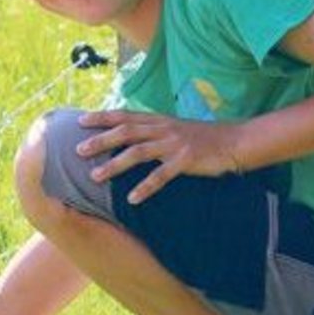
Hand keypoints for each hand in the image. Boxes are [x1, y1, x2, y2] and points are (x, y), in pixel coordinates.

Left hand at [76, 109, 243, 204]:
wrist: (236, 141)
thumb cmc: (203, 138)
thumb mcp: (174, 129)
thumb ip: (152, 132)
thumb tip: (128, 137)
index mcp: (158, 121)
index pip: (124, 115)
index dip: (101, 117)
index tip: (79, 121)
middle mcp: (163, 129)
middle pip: (125, 132)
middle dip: (100, 140)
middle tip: (78, 150)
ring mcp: (174, 144)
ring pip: (138, 152)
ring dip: (114, 165)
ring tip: (95, 176)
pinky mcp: (186, 160)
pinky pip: (161, 175)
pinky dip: (145, 187)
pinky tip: (132, 199)